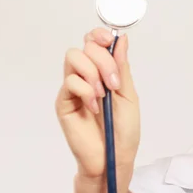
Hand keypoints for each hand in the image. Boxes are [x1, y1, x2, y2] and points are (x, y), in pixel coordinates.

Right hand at [55, 28, 140, 188]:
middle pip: (85, 46)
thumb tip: (121, 39)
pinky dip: (86, 92)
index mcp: (103, 72)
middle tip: (114, 83)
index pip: (93, 42)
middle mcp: (86, 76)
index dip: (99, 35)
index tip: (108, 39)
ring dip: (93, 73)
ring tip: (103, 95)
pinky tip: (94, 108)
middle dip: (103, 60)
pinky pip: (70, 82)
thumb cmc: (123, 131)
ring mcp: (73, 89)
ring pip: (73, 58)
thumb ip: (122, 67)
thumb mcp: (128, 95)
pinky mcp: (64, 102)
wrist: (114, 157)